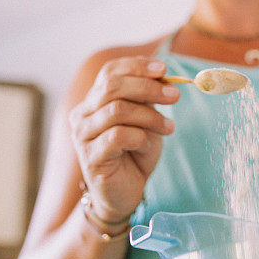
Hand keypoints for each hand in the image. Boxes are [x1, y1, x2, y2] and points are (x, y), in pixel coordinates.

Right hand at [68, 57, 178, 221]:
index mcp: (94, 100)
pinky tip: (147, 146)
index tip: (164, 69)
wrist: (126, 192)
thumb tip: (163, 74)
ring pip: (117, 110)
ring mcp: (83, 136)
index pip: (110, 71)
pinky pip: (117, 136)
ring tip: (169, 128)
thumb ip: (147, 98)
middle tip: (175, 96)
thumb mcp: (145, 119)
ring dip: (150, 116)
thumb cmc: (135, 153)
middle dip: (148, 88)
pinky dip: (140, 137)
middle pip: (112, 87)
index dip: (136, 66)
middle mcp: (82, 114)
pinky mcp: (90, 157)